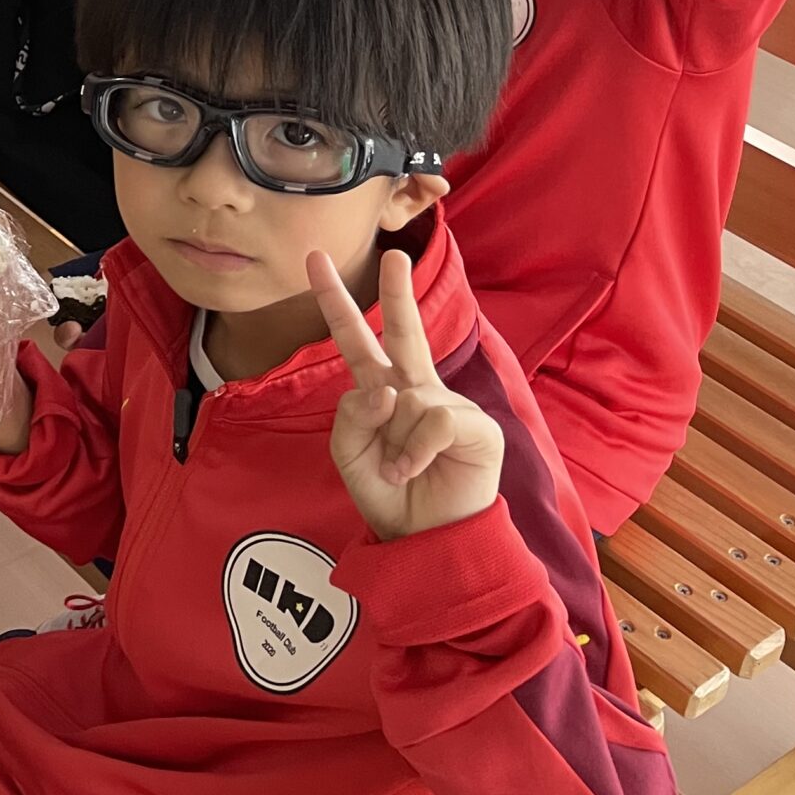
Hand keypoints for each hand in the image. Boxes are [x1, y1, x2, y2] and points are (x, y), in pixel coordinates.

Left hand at [311, 249, 503, 540]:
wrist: (423, 539)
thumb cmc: (387, 495)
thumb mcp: (349, 453)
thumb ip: (353, 414)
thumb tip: (388, 388)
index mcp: (382, 392)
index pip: (356, 341)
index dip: (337, 302)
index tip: (317, 261)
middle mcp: (416, 390)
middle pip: (407, 331)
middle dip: (398, 292)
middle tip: (394, 255)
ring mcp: (450, 406)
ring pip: (407, 397)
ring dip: (393, 442)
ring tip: (400, 470)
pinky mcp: (478, 427)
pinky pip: (432, 420)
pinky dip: (414, 450)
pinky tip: (414, 470)